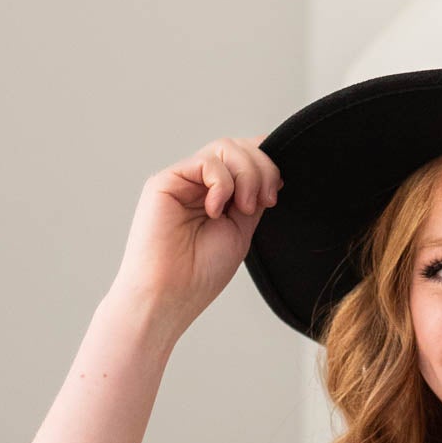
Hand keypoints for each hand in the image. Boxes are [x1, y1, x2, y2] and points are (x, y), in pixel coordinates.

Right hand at [111, 134, 283, 335]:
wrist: (169, 295)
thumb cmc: (200, 274)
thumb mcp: (241, 231)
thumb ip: (253, 199)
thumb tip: (271, 172)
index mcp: (218, 195)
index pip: (245, 159)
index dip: (266, 163)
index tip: (275, 193)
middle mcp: (199, 184)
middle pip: (239, 147)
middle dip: (262, 168)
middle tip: (265, 201)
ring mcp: (183, 180)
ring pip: (226, 148)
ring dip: (246, 175)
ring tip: (242, 208)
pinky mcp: (166, 180)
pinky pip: (206, 162)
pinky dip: (222, 184)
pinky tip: (215, 210)